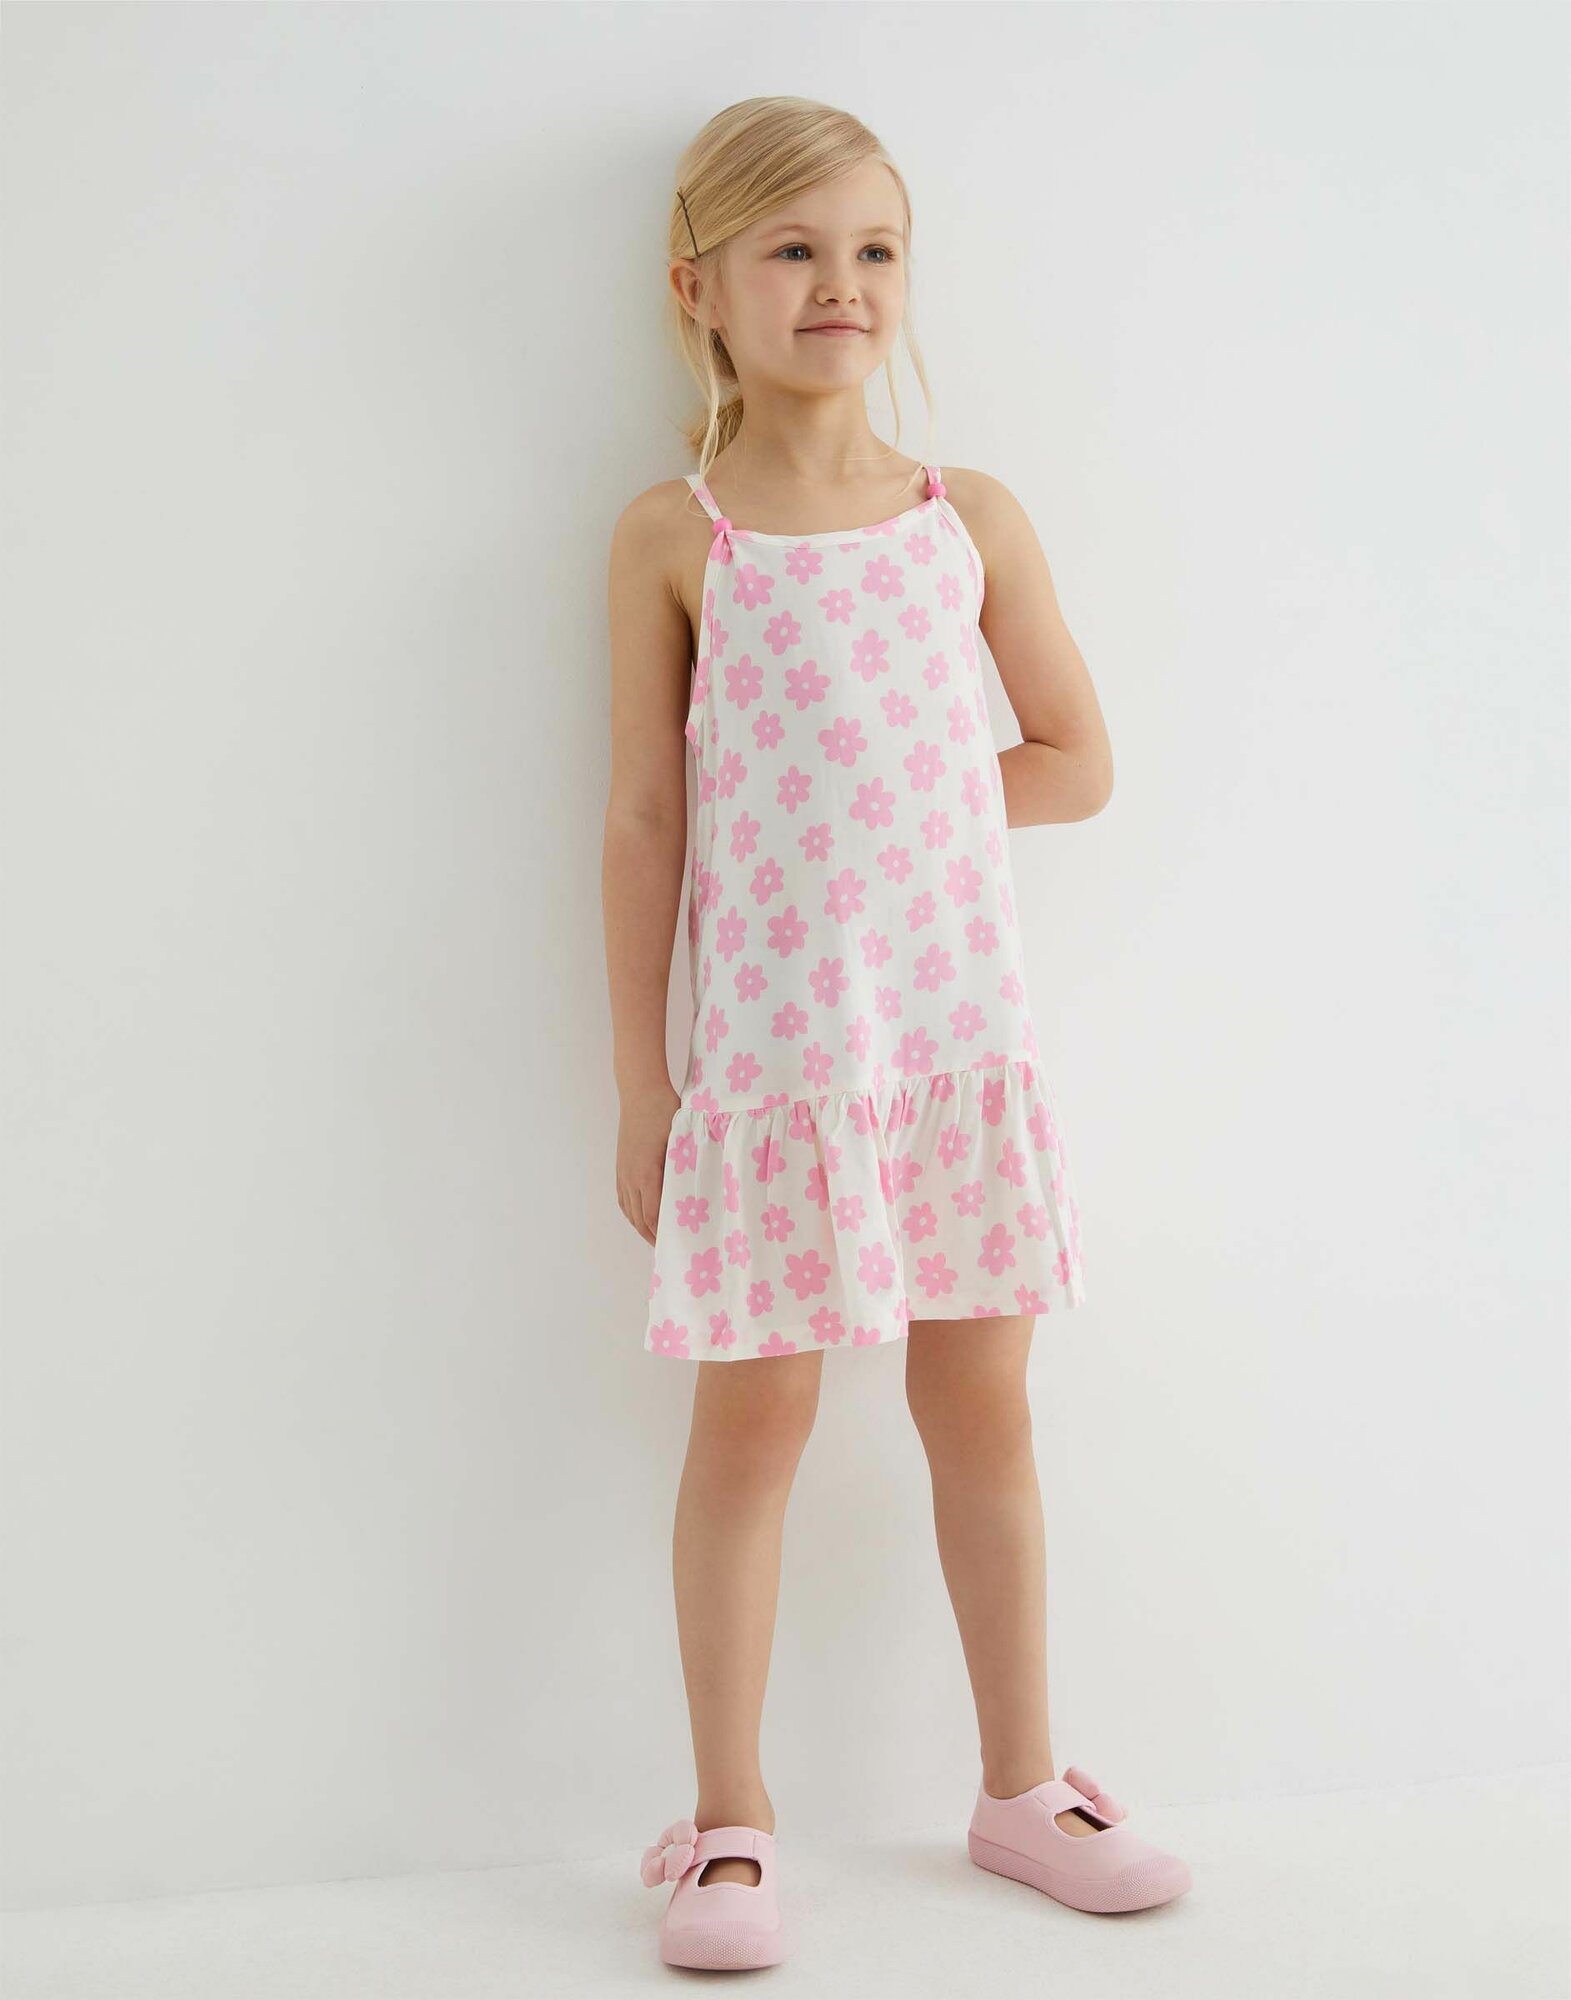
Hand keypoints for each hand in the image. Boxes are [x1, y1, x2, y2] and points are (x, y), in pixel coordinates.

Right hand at [615, 1080, 681, 1244]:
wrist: (640, 1092)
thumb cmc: (664, 1111)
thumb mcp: (680, 1141)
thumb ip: (685, 1168)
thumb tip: (698, 1191)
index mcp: (646, 1175)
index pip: (654, 1217)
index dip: (663, 1235)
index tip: (677, 1247)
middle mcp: (630, 1178)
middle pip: (640, 1219)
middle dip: (653, 1237)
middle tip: (670, 1250)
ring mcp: (623, 1172)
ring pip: (629, 1210)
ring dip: (641, 1227)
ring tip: (656, 1238)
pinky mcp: (621, 1165)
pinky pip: (623, 1198)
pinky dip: (632, 1212)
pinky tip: (641, 1216)